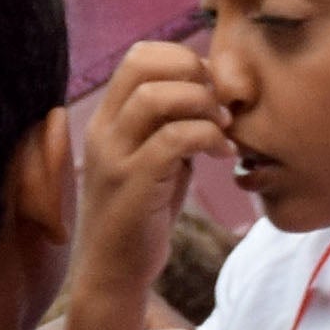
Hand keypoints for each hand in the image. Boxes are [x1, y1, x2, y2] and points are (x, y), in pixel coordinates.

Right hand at [51, 47, 230, 329]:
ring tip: (225, 128)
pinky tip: (223, 153)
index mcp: (107, 119)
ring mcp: (114, 157)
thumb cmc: (142, 216)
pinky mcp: (133, 184)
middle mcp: (104, 131)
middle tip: (220, 102)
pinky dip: (207, 137)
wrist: (114, 274)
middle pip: (143, 64)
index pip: (139, 56)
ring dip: (203, 105)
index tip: (211, 87)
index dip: (182, 58)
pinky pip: (174, 139)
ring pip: (157, 97)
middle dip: (193, 73)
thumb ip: (172, 125)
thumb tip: (210, 92)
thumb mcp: (154, 160)